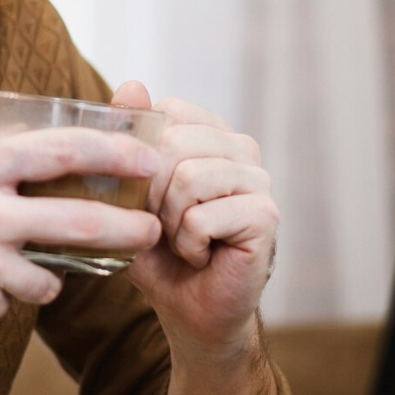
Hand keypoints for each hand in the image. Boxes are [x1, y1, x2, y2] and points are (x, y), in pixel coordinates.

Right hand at [0, 127, 161, 394]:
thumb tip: (37, 143)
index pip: (62, 148)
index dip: (113, 148)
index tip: (149, 153)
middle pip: (77, 219)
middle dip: (126, 226)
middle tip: (152, 228)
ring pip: (52, 272)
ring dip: (54, 274)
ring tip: (33, 271)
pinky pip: (15, 300)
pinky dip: (8, 296)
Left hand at [114, 81, 277, 360]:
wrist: (190, 310)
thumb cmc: (160, 251)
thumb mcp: (131, 192)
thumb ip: (129, 139)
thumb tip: (131, 85)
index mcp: (212, 134)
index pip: (169, 112)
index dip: (142, 155)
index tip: (146, 193)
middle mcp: (242, 148)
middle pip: (175, 144)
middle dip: (151, 194)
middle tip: (163, 225)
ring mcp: (259, 180)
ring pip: (188, 179)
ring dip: (169, 222)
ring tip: (184, 240)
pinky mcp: (265, 216)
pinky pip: (201, 218)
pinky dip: (188, 245)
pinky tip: (203, 256)